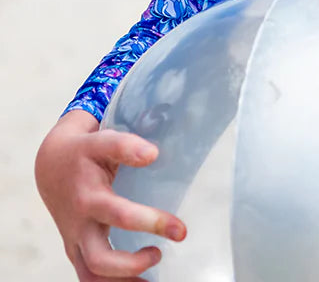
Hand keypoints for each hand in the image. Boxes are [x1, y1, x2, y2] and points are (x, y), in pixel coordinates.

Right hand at [35, 111, 186, 280]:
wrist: (50, 166)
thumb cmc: (83, 153)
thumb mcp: (100, 141)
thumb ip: (124, 145)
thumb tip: (152, 154)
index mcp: (89, 198)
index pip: (119, 214)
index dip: (150, 221)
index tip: (178, 226)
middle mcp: (80, 225)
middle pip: (101, 258)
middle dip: (134, 263)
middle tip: (167, 247)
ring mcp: (76, 241)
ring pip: (92, 276)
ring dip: (124, 281)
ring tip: (155, 272)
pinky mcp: (76, 250)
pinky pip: (90, 278)